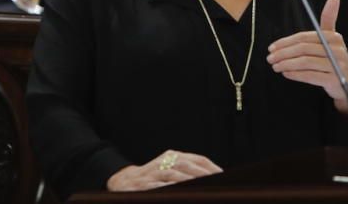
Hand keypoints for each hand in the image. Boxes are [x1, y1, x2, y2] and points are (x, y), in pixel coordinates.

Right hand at [107, 150, 222, 190]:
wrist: (124, 182)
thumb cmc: (153, 177)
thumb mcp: (169, 169)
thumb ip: (187, 171)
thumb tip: (213, 176)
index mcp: (172, 156)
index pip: (196, 158)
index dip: (210, 167)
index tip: (223, 175)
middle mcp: (163, 161)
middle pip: (187, 165)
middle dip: (203, 174)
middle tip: (216, 181)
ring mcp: (153, 173)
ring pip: (174, 175)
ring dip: (189, 181)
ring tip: (202, 187)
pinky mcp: (144, 185)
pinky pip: (158, 186)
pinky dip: (170, 188)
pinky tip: (179, 192)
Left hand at [266, 0, 347, 114]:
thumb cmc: (335, 59)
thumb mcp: (331, 39)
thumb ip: (328, 19)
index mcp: (335, 37)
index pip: (304, 37)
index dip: (286, 42)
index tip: (271, 47)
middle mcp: (338, 50)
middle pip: (303, 49)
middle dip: (283, 53)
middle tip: (270, 58)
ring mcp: (338, 66)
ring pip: (306, 62)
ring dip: (286, 64)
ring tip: (275, 67)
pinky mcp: (335, 81)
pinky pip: (311, 76)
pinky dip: (296, 74)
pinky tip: (286, 73)